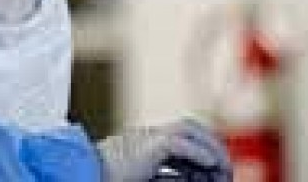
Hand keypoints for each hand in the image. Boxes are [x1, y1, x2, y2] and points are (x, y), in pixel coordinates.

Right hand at [96, 119, 231, 180]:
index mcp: (143, 143)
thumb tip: (183, 177)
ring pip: (189, 131)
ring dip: (210, 148)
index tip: (213, 170)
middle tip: (225, 169)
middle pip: (189, 130)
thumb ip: (159, 176)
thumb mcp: (140, 176)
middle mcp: (147, 135)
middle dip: (210, 146)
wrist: (82, 174)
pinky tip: (211, 165)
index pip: (181, 139)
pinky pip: (179, 145)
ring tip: (223, 168)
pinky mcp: (147, 145)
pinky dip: (198, 153)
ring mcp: (146, 137)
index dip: (200, 152)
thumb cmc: (103, 176)